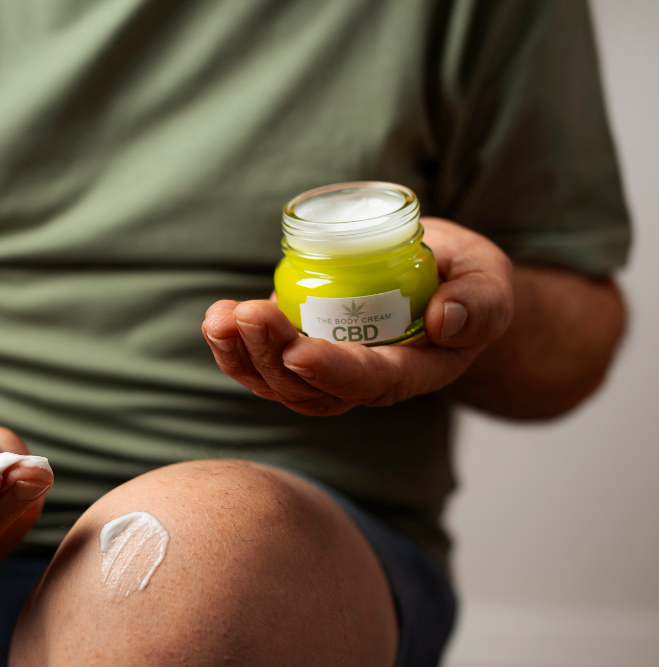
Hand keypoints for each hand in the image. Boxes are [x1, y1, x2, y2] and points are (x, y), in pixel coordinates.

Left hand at [201, 218, 513, 415]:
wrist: (439, 282)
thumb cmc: (466, 281)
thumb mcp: (489, 281)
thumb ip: (479, 301)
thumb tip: (446, 318)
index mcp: (412, 372)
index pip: (369, 382)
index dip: (332, 371)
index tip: (299, 350)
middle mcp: (363, 382)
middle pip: (311, 388)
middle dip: (272, 354)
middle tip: (246, 314)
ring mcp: (326, 371)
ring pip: (278, 383)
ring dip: (242, 355)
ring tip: (220, 318)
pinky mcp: (300, 351)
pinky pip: (260, 365)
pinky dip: (233, 348)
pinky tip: (217, 321)